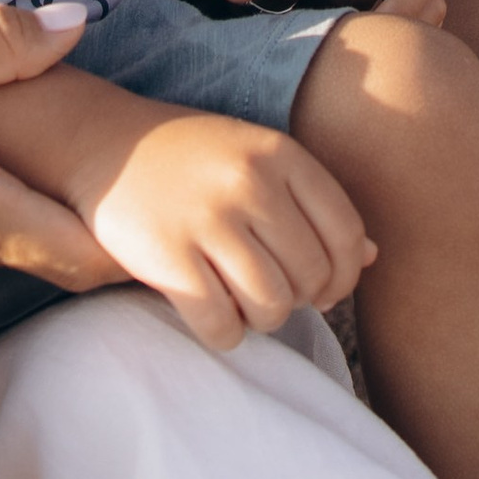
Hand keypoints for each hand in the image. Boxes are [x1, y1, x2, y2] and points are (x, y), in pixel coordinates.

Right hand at [65, 104, 372, 352]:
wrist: (103, 145)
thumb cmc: (193, 159)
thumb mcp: (258, 159)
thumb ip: (313, 204)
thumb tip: (374, 258)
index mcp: (281, 154)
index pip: (347, 235)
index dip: (343, 276)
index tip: (320, 288)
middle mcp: (249, 182)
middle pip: (311, 278)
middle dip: (297, 299)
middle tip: (268, 291)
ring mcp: (207, 218)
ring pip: (272, 308)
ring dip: (260, 318)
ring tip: (239, 300)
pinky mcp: (167, 256)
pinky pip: (221, 326)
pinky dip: (223, 333)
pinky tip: (210, 312)